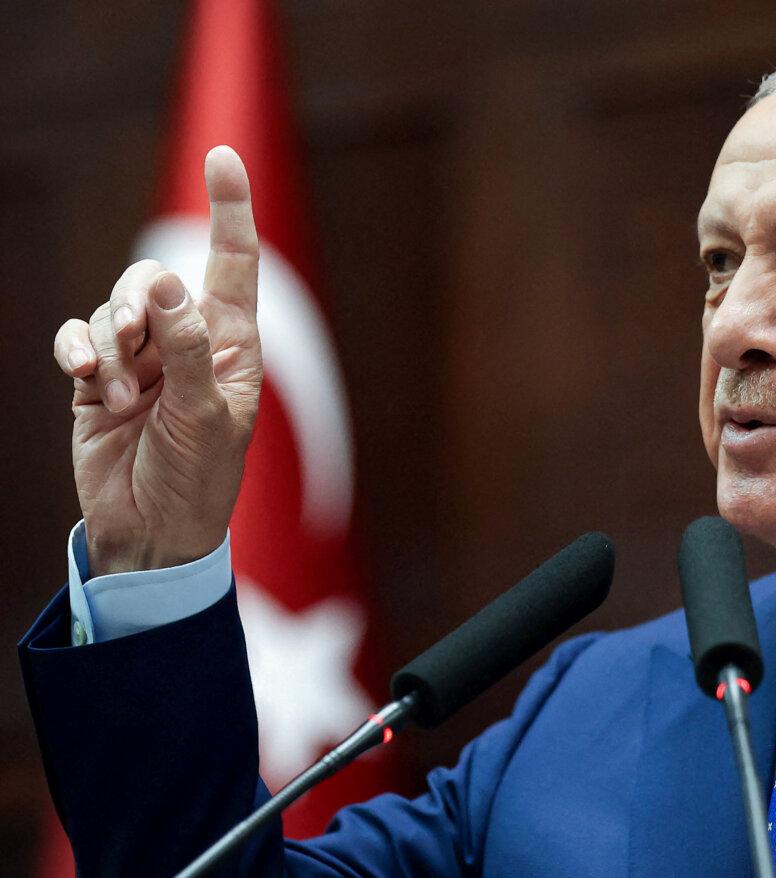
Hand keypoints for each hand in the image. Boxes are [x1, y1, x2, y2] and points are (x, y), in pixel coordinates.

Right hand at [52, 146, 261, 575]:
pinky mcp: (99, 378)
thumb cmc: (198, 479)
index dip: (229, 210)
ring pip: (113, 307)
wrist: (152, 533)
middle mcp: (188, 343)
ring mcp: (141, 359)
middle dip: (139, 301)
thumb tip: (170, 283)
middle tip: (135, 343)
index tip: (221, 157)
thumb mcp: (205, 416)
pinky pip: (79, 337)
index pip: (233, 265)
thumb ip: (188, 349)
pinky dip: (78, 351)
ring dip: (110, 343)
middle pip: (156, 279)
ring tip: (122, 394)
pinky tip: (88, 380)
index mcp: (232, 345)